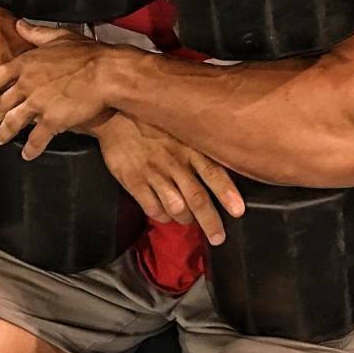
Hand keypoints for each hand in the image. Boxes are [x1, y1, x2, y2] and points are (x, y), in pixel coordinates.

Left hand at [0, 22, 114, 159]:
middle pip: (1, 104)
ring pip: (12, 123)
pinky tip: (28, 154)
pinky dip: (30, 149)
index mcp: (26, 63)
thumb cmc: (88, 54)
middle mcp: (27, 84)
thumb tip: (20, 24)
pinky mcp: (52, 120)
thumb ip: (36, 33)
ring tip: (2, 139)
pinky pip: (36, 139)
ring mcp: (38, 103)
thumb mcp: (60, 36)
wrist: (107, 73)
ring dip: (4, 134)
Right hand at [95, 113, 244, 244]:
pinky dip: (162, 216)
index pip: (213, 172)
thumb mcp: (181, 126)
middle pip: (197, 198)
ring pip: (176, 207)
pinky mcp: (134, 180)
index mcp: (189, 146)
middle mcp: (174, 161)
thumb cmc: (153, 122)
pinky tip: (164, 213)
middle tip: (218, 238)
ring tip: (187, 220)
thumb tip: (222, 165)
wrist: (114, 115)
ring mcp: (154, 172)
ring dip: (185, 219)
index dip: (227, 192)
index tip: (238, 211)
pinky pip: (153, 208)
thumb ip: (198, 146)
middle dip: (210, 222)